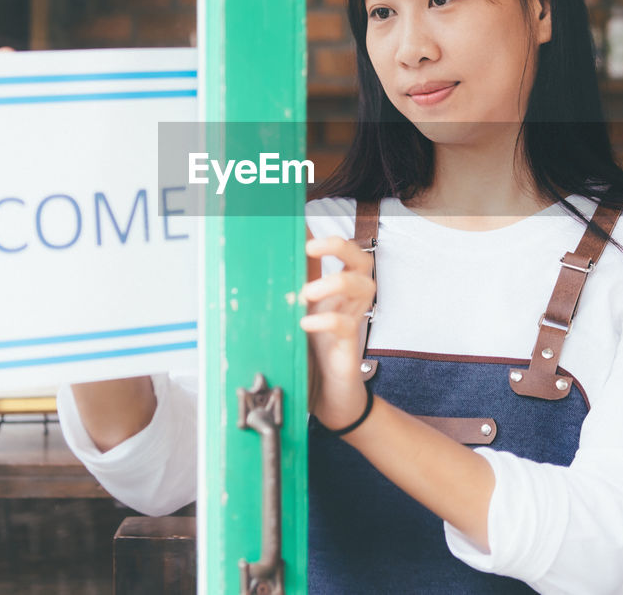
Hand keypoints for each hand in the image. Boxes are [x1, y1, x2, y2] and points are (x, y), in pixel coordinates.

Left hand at [299, 236, 375, 429]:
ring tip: (308, 293)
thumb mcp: (293, 321)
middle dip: (340, 246)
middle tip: (313, 247)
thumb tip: (259, 272)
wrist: (328, 402)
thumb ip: (286, 297)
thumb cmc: (310, 359)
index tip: (302, 220)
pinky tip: (308, 325)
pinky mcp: (349, 348)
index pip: (338, 254)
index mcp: (332, 293)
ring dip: (335, 282)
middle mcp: (346, 303)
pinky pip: (347, 325)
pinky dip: (328, 320)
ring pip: (363, 286)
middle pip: (361, 261)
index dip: (324, 235)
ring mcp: (351, 323)